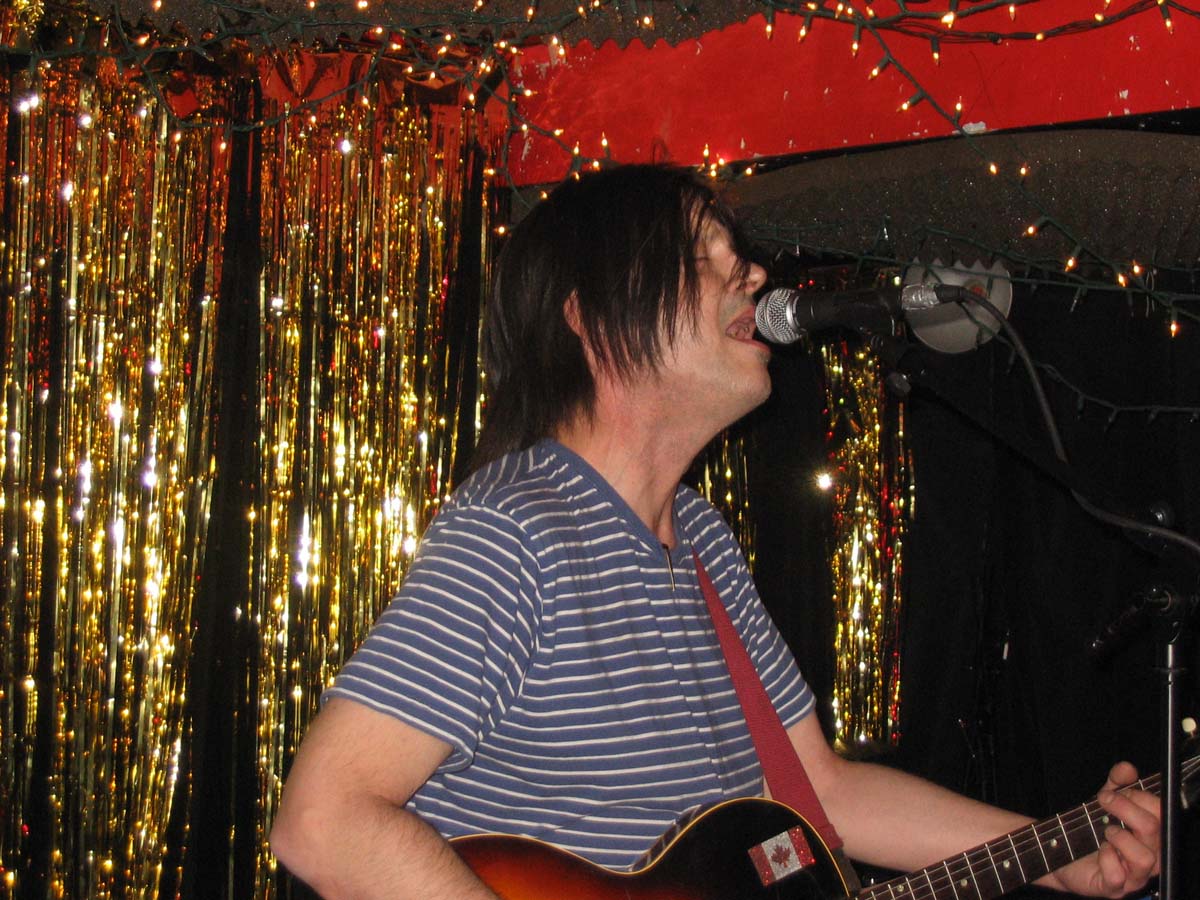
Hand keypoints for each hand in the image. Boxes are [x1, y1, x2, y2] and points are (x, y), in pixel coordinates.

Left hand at [1050, 762, 1159, 896]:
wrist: (1063, 853)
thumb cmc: (1091, 828)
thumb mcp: (1104, 799)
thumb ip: (1116, 782)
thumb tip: (1127, 768)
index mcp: (1153, 834)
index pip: (1163, 812)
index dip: (1139, 796)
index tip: (1114, 791)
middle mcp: (1151, 856)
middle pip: (1153, 828)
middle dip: (1124, 807)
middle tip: (1104, 802)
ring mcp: (1134, 875)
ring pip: (1143, 857)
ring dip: (1119, 837)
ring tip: (1105, 832)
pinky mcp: (1114, 888)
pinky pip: (1117, 876)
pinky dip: (1105, 859)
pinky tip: (1100, 852)